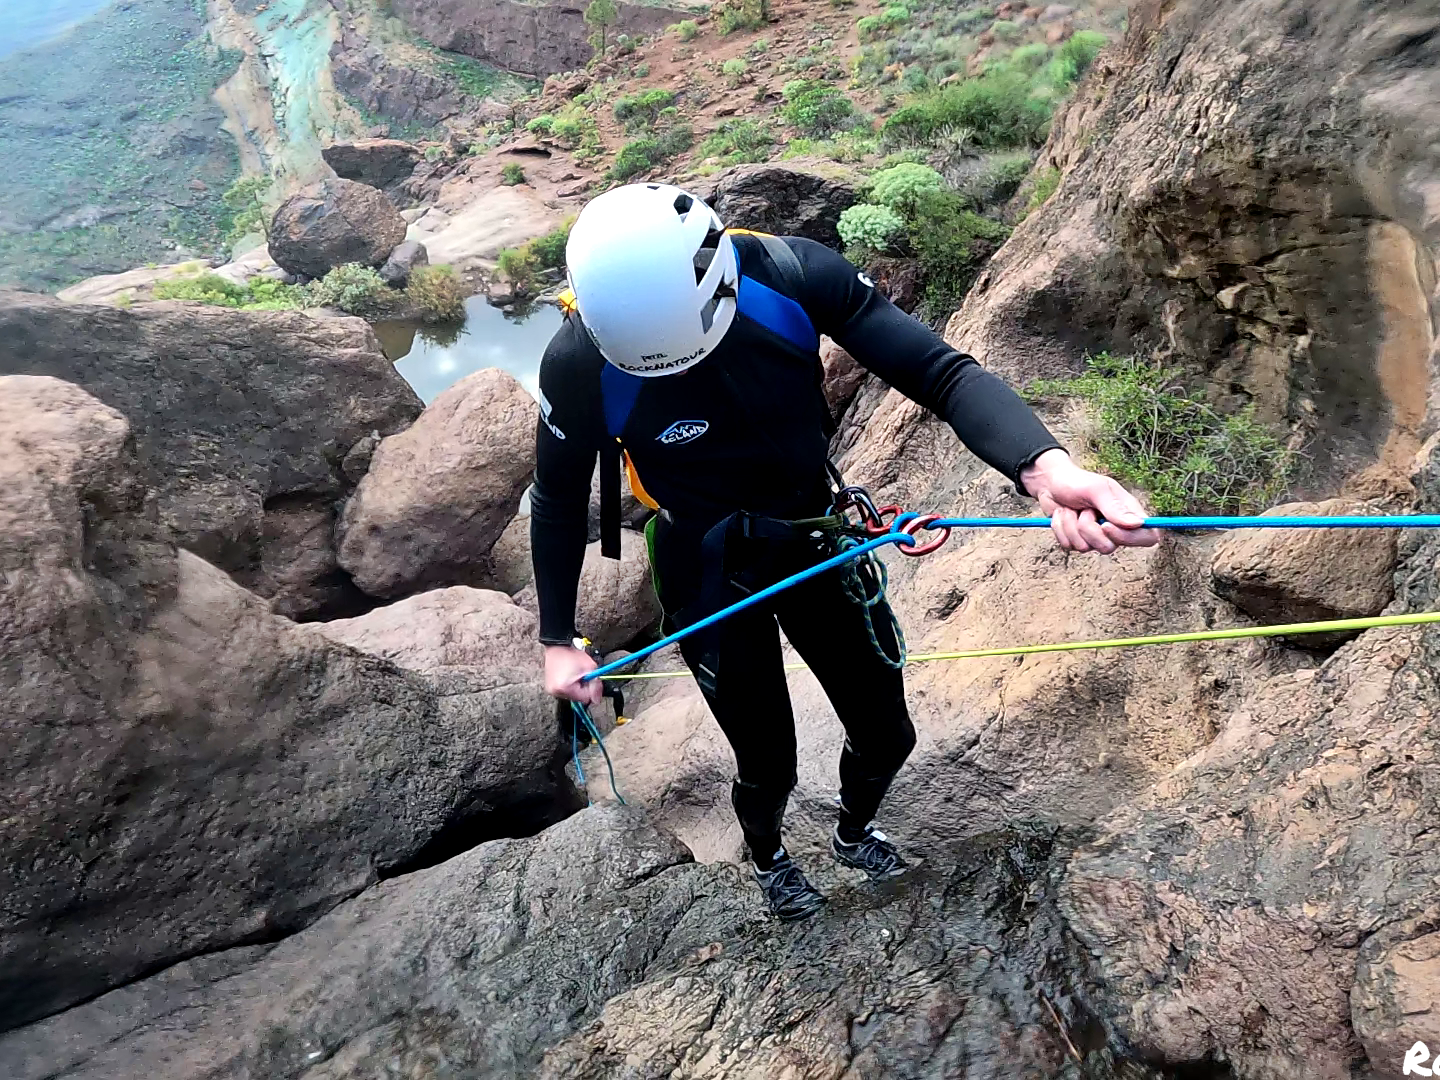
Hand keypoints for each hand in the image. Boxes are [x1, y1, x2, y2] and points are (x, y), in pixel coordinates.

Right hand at [544, 645, 603, 705]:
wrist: (559, 645)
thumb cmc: (572, 654)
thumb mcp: (590, 668)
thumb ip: (596, 685)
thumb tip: (597, 700)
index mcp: (565, 688)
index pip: (585, 699)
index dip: (590, 689)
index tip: (589, 679)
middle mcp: (555, 691)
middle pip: (577, 698)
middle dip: (582, 688)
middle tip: (581, 674)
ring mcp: (551, 690)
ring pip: (571, 695)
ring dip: (575, 687)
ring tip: (573, 673)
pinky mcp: (550, 687)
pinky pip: (564, 691)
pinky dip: (569, 685)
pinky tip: (568, 674)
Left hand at [1020, 449, 1161, 553]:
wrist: (1050, 483)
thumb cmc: (1077, 481)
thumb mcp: (1096, 489)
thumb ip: (1114, 507)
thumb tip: (1138, 524)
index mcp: (1128, 513)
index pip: (1146, 537)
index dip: (1130, 539)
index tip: (1106, 526)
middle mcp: (1115, 528)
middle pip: (1109, 547)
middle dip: (1089, 529)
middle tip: (1084, 510)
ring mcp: (1094, 537)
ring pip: (1085, 548)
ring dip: (1071, 526)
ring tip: (1071, 509)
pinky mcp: (1077, 540)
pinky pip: (1068, 546)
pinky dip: (1060, 529)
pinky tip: (1062, 515)